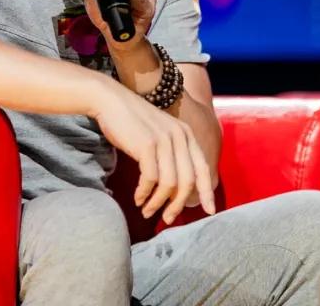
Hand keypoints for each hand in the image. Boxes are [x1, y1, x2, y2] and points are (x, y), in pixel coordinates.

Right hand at [90, 80, 215, 223]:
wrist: (110, 100)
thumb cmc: (131, 120)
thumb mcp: (160, 132)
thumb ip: (172, 152)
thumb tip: (177, 186)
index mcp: (186, 134)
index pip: (203, 169)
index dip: (207, 192)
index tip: (209, 211)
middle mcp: (179, 136)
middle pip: (187, 181)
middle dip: (177, 205)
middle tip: (167, 218)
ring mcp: (164, 140)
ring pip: (169, 184)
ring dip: (158, 202)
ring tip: (147, 211)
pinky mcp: (147, 145)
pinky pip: (151, 179)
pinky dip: (145, 193)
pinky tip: (138, 199)